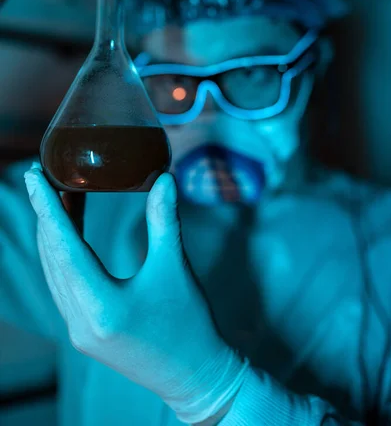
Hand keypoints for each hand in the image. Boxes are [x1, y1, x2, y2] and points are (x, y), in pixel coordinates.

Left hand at [24, 163, 248, 424]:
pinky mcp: (83, 333)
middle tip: (43, 177)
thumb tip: (164, 179)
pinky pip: (62, 286)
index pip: (64, 246)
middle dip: (45, 214)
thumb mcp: (175, 268)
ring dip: (53, 234)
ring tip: (58, 198)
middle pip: (52, 257)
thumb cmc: (188, 322)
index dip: (47, 207)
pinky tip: (70, 234)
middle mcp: (80, 321)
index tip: (34, 177)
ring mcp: (78, 330)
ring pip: (53, 272)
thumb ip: (164, 220)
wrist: (194, 375)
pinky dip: (62, 255)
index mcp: (101, 306)